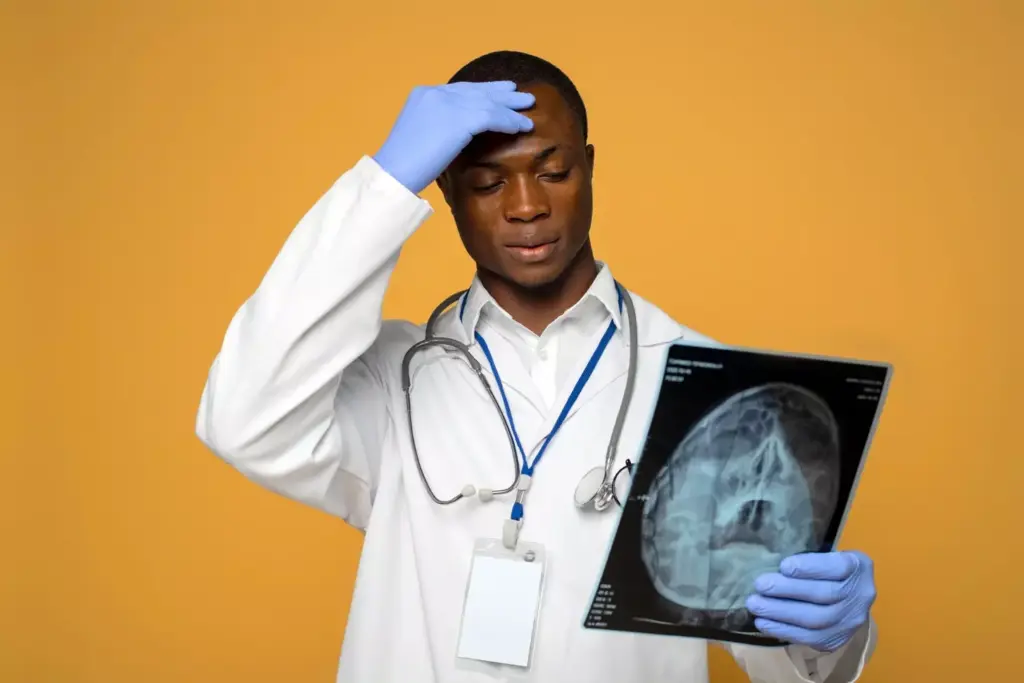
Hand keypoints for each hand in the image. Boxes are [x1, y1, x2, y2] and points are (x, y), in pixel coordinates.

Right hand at [373, 81, 535, 193]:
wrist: (394, 172)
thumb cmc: (403, 165)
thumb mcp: (420, 136)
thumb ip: (438, 126)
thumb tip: (456, 134)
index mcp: (424, 94)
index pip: (460, 89)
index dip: (483, 90)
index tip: (500, 92)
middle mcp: (435, 93)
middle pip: (476, 90)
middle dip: (500, 92)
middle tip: (519, 93)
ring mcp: (446, 104)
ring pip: (487, 102)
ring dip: (510, 107)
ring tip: (529, 107)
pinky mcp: (458, 119)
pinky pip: (492, 117)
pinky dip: (508, 121)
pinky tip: (521, 126)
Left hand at [746, 550, 875, 652]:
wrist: (847, 602)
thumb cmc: (827, 571)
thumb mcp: (826, 555)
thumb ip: (807, 558)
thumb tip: (770, 560)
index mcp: (858, 566)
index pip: (838, 566)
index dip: (810, 567)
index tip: (783, 566)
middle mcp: (861, 595)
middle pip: (824, 594)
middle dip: (788, 590)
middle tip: (760, 585)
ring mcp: (850, 621)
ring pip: (815, 619)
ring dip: (780, 612)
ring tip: (755, 604)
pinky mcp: (837, 640)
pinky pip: (808, 638)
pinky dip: (782, 630)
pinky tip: (762, 622)